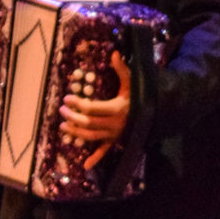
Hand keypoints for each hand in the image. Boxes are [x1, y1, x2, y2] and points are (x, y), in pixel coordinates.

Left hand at [62, 50, 132, 165]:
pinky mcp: (117, 141)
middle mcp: (115, 124)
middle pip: (89, 123)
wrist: (157, 112)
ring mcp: (115, 134)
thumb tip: (114, 53)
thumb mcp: (133, 81)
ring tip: (63, 126)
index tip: (67, 98)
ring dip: (76, 133)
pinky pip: (105, 151)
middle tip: (62, 111)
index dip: (78, 104)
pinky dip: (95, 159)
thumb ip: (122, 69)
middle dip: (73, 117)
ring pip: (92, 136)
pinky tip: (85, 166)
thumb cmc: (141, 95)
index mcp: (117, 108)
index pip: (92, 108)